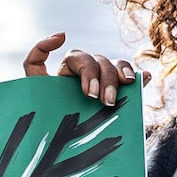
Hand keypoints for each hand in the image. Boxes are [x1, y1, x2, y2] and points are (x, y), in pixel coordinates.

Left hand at [22, 32, 141, 107]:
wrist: (60, 142)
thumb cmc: (44, 111)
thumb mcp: (33, 86)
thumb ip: (35, 57)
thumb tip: (62, 34)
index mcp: (69, 68)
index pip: (78, 57)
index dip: (87, 70)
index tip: (87, 89)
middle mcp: (88, 71)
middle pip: (100, 62)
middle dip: (104, 80)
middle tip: (104, 102)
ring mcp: (105, 80)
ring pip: (116, 66)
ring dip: (120, 79)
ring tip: (117, 99)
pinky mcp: (120, 92)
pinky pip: (133, 78)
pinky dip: (139, 77)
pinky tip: (143, 78)